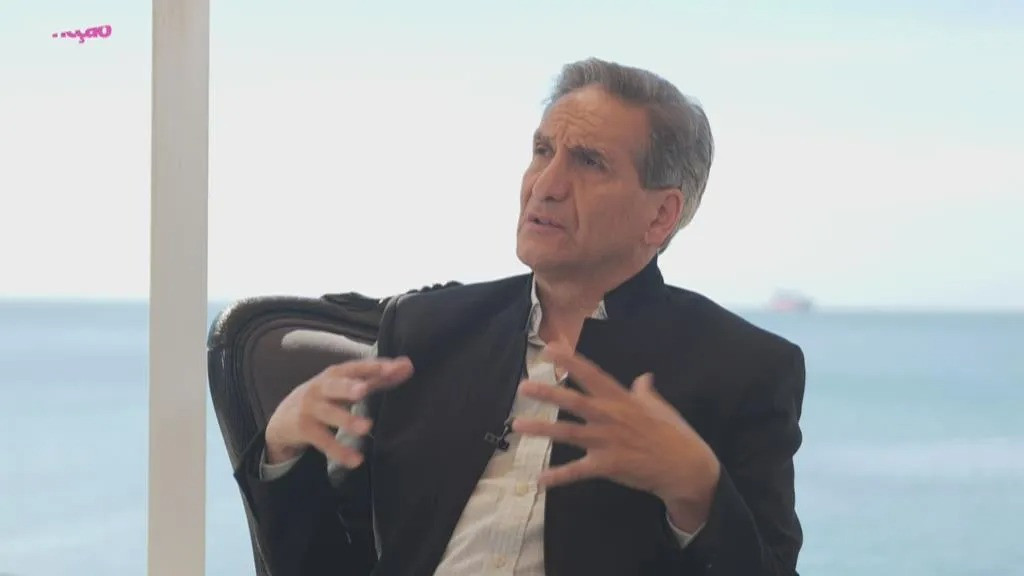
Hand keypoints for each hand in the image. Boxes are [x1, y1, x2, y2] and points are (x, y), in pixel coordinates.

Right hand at [265, 357, 413, 467]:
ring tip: (367, 427)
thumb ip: (379, 377)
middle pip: (336, 385)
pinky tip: (356, 460)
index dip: (375, 367)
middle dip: (348, 387)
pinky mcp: (305, 429)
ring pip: (329, 413)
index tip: (396, 368)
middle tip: (363, 390)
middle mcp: (322, 387)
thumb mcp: (349, 384)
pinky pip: (323, 441)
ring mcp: (311, 408)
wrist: (283, 417)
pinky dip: (339, 451)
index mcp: (336, 373)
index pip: (357, 367)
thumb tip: (408, 365)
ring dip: (346, 420)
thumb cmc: (326, 396)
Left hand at [511, 343, 718, 530]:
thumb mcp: (659, 407)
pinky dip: (558, 477)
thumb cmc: (673, 434)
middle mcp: (611, 417)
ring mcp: (608, 441)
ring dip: (542, 430)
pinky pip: (578, 471)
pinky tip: (539, 480)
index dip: (570, 360)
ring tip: (517, 426)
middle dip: (548, 393)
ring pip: (569, 433)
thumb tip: (643, 377)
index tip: (550, 347)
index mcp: (622, 399)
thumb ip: (645, 392)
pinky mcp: (608, 465)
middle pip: (574, 401)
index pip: (592, 374)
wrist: (686, 467)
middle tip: (523, 387)